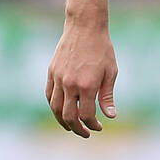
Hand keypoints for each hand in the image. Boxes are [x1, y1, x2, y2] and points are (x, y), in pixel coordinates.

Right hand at [46, 20, 117, 136]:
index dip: (92, 125)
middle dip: (77, 128)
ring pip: (55, 108)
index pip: (86, 115)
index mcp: (87, 85)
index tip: (98, 127)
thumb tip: (110, 116)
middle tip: (85, 133)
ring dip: (62, 121)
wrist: (85, 27)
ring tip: (71, 127)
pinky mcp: (51, 72)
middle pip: (69, 116)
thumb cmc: (102, 49)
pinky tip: (61, 111)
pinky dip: (53, 106)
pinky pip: (49, 95)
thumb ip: (107, 96)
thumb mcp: (111, 72)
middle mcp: (70, 84)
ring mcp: (58, 78)